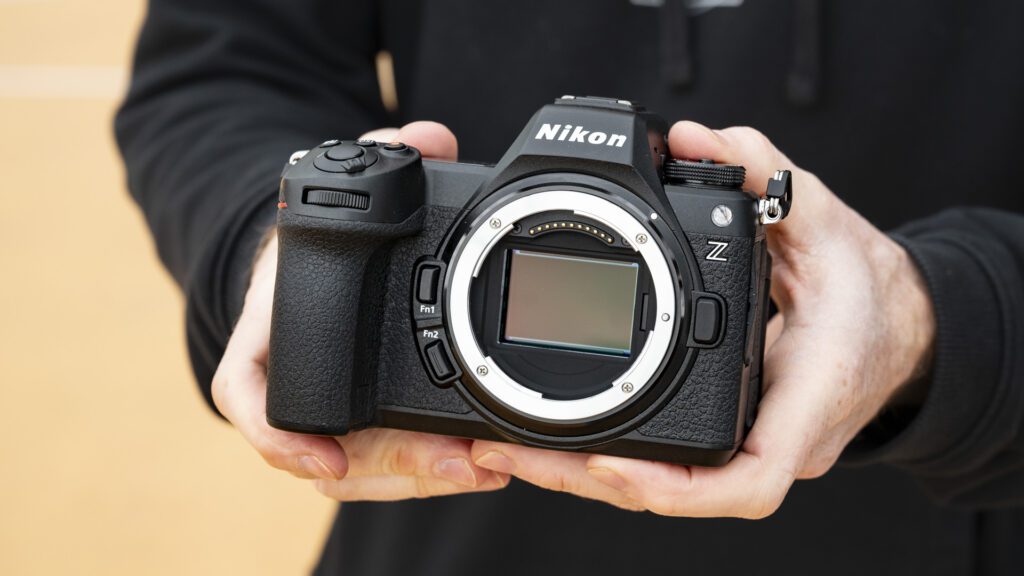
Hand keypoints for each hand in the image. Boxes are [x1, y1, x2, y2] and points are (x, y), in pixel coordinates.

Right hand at [212, 122, 508, 500]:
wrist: (301, 275)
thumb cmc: (308, 245)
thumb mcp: (336, 191)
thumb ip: (377, 155)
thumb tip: (428, 137)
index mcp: (265, 336)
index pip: (247, 393)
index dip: (279, 435)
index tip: (326, 457)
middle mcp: (292, 385)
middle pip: (324, 456)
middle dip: (394, 466)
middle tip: (455, 462)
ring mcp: (328, 414)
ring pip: (363, 473)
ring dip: (420, 478)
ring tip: (478, 467)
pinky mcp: (366, 428)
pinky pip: (389, 466)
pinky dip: (428, 472)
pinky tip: (477, 466)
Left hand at [471, 121, 935, 516]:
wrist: (904, 325)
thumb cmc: (870, 287)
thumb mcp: (824, 219)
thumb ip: (764, 170)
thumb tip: (694, 137)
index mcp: (806, 400)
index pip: (745, 480)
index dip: (672, 487)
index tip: (608, 463)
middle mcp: (775, 437)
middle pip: (679, 492)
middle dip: (594, 481)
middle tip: (517, 455)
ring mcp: (751, 440)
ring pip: (666, 486)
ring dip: (591, 477)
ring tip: (518, 453)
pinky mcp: (730, 431)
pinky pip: (670, 460)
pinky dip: (616, 455)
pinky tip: (566, 439)